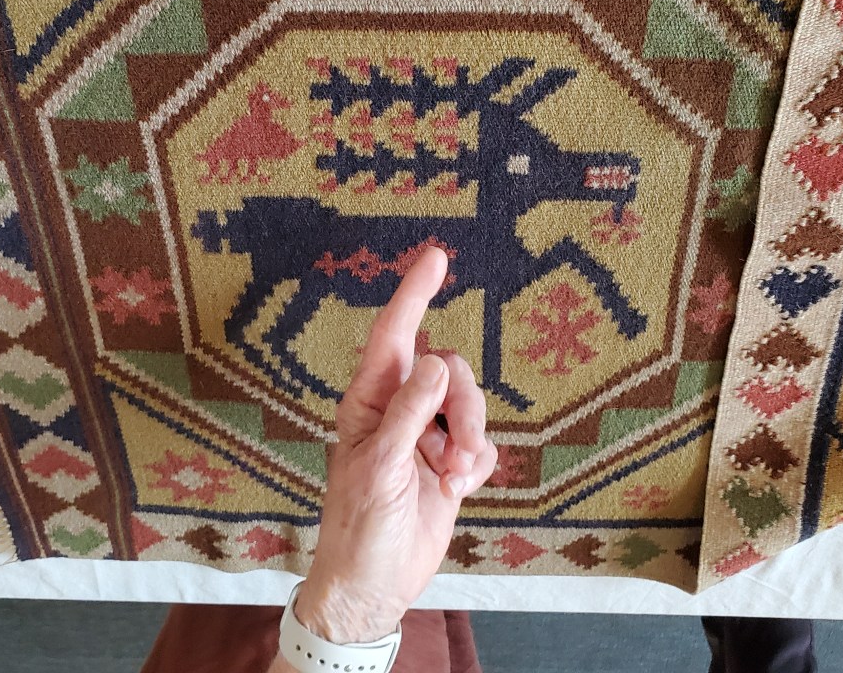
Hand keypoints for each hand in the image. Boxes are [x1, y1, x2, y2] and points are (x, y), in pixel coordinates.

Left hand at [293, 246, 496, 643]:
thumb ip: (408, 412)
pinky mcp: (451, 462)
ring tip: (453, 476)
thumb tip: (437, 361)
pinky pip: (483, 442)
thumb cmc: (360, 527)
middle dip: (464, 406)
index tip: (436, 256)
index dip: (414, 293)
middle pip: (451, 370)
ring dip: (472, 438)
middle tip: (455, 453)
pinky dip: (478, 464)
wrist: (376, 586)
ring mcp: (428, 435)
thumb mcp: (379, 467)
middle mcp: (401, 408)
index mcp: (371, 400)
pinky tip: (457, 490)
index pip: (395, 335)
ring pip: (471, 403)